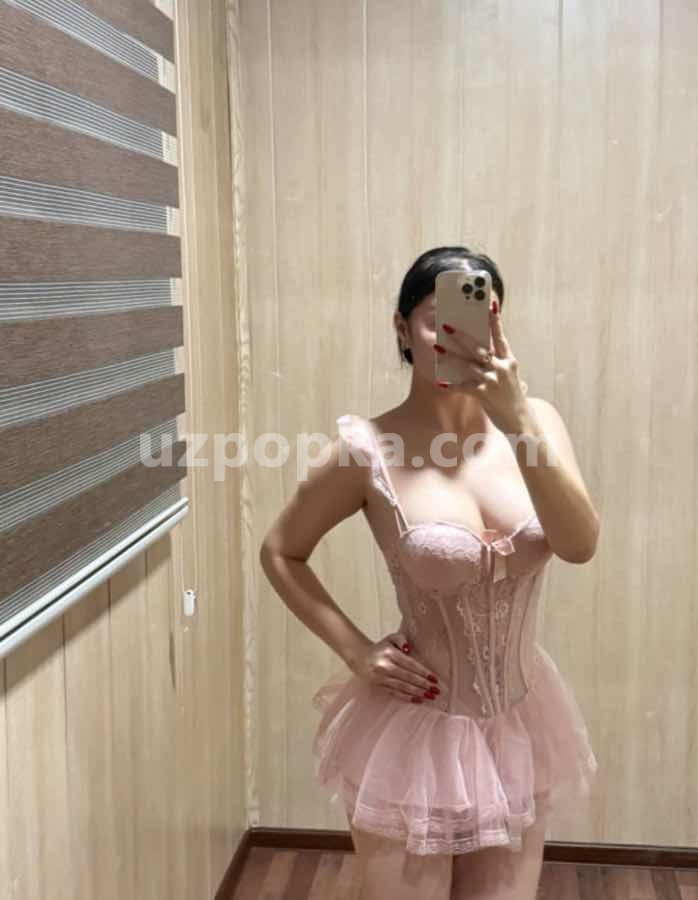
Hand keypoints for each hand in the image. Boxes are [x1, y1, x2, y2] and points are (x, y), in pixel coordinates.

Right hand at [351, 630, 439, 703]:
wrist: (360, 657)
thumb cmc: (380, 648)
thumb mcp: (390, 638)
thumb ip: (401, 639)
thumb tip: (408, 649)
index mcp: (389, 653)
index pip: (410, 664)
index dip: (423, 672)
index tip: (434, 679)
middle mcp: (384, 666)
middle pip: (408, 677)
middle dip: (423, 685)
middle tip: (436, 690)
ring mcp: (380, 678)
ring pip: (402, 687)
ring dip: (418, 693)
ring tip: (430, 696)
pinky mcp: (379, 686)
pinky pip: (395, 693)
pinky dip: (407, 698)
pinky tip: (418, 700)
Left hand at [434, 300, 528, 433]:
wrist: (522, 422)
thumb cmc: (514, 398)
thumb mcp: (512, 378)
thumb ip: (500, 365)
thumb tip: (484, 353)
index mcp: (509, 361)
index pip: (500, 337)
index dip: (494, 321)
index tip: (489, 305)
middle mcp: (502, 368)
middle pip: (479, 348)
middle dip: (462, 337)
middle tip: (447, 327)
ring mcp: (493, 381)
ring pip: (468, 364)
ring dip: (451, 356)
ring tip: (437, 348)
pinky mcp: (485, 395)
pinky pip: (463, 387)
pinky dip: (451, 384)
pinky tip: (440, 382)